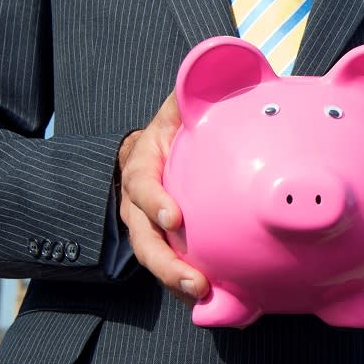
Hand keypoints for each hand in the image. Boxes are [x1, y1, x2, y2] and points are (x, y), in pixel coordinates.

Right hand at [118, 92, 208, 305]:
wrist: (156, 146)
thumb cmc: (176, 123)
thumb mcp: (181, 104)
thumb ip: (198, 87)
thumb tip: (225, 61)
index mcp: (143, 164)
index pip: (141, 184)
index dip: (154, 202)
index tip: (174, 218)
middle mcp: (138, 201)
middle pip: (144, 239)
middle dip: (166, 265)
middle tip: (195, 284)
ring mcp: (147, 225)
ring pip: (155, 260)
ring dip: (178, 283)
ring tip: (206, 301)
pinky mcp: (164, 240)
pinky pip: (174, 264)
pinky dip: (191, 284)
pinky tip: (221, 303)